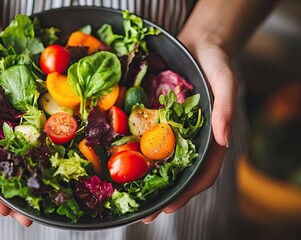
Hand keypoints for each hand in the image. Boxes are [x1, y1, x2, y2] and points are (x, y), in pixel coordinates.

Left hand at [142, 37, 235, 223]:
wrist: (198, 43)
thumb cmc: (216, 60)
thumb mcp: (225, 78)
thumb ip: (227, 106)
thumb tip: (225, 138)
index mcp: (211, 138)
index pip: (202, 173)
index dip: (187, 193)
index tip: (168, 208)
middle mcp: (192, 139)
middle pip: (179, 174)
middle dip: (162, 195)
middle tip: (142, 213)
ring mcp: (175, 131)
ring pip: (162, 162)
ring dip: (147, 180)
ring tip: (127, 195)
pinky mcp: (160, 120)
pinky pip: (148, 140)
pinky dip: (137, 153)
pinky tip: (120, 160)